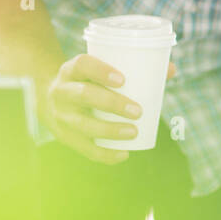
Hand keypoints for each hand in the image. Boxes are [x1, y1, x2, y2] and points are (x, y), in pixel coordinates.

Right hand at [38, 54, 174, 164]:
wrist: (48, 100)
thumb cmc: (87, 82)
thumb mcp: (98, 70)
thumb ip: (135, 68)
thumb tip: (172, 70)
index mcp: (71, 70)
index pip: (82, 65)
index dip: (101, 71)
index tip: (123, 79)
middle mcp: (61, 91)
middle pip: (84, 95)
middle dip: (112, 104)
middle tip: (138, 111)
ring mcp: (61, 116)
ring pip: (83, 125)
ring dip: (110, 130)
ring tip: (134, 132)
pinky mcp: (64, 137)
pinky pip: (84, 148)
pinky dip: (105, 154)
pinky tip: (123, 154)